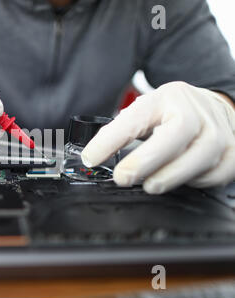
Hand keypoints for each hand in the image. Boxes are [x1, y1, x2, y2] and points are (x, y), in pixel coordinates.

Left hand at [82, 81, 234, 193]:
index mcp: (165, 98)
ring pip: (201, 156)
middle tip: (123, 177)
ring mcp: (219, 129)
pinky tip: (180, 179)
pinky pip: (217, 172)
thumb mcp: (142, 115)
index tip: (91, 158)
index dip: (111, 140)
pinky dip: (196, 181)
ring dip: (172, 175)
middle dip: (147, 160)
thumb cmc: (171, 114)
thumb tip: (91, 158)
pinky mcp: (234, 150)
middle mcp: (195, 110)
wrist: (211, 108)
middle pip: (177, 134)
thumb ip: (118, 134)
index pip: (135, 118)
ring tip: (150, 185)